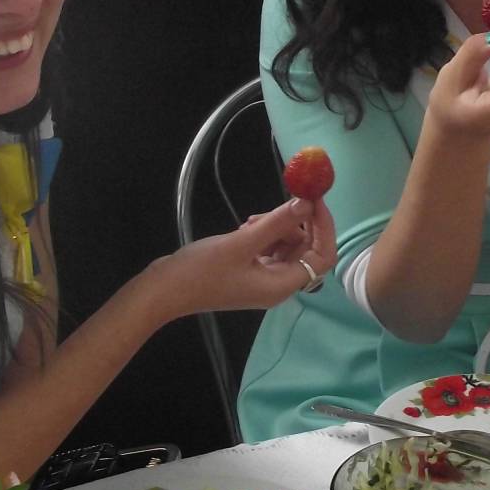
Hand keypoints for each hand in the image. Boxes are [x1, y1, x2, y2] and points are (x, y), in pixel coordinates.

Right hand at [157, 196, 335, 316]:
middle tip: (283, 202)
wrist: (165, 290)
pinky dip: (264, 234)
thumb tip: (307, 203)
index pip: (322, 257)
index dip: (324, 227)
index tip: (315, 200)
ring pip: (287, 246)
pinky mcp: (250, 272)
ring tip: (252, 220)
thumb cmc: (202, 270)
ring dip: (277, 227)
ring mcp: (263, 280)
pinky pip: (270, 249)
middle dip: (297, 224)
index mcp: (282, 285)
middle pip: (306, 250)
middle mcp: (278, 285)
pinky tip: (246, 226)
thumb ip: (277, 223)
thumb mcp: (242, 242)